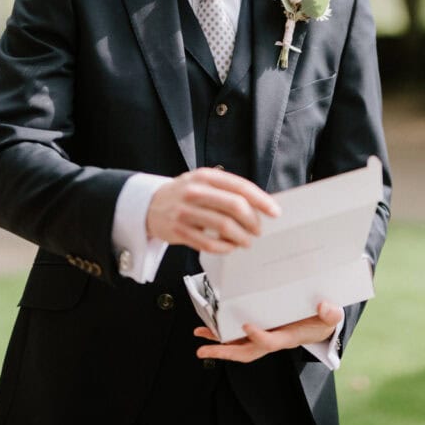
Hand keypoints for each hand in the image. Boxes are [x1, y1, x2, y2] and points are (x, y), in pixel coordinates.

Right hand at [146, 167, 279, 253]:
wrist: (150, 205)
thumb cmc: (184, 194)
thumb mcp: (203, 182)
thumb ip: (227, 190)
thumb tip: (259, 206)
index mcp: (206, 176)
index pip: (240, 187)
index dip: (261, 200)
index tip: (274, 212)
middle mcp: (195, 191)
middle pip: (234, 206)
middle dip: (252, 221)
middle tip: (258, 230)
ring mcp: (186, 211)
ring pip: (224, 226)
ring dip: (241, 237)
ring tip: (246, 241)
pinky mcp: (179, 231)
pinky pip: (209, 244)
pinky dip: (225, 248)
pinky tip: (229, 247)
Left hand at [193, 301, 342, 363]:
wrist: (322, 322)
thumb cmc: (324, 319)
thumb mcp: (332, 317)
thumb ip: (330, 314)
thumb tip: (324, 307)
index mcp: (289, 338)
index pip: (270, 342)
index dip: (258, 337)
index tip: (246, 325)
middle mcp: (273, 339)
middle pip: (247, 351)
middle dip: (225, 351)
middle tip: (203, 349)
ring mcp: (266, 335)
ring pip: (239, 344)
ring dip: (219, 341)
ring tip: (200, 334)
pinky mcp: (262, 328)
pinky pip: (240, 334)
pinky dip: (224, 331)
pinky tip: (210, 325)